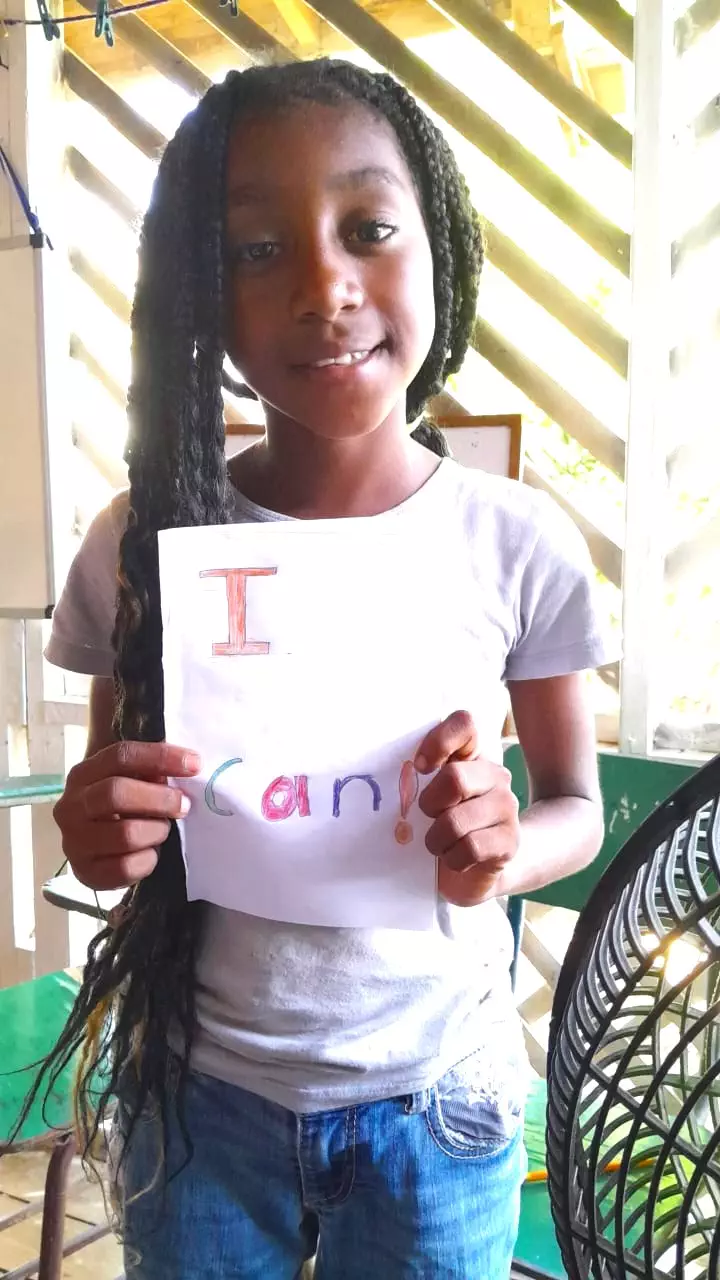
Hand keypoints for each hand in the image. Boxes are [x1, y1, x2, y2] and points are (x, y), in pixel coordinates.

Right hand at [53, 741, 201, 890]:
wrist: (90, 850)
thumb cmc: (117, 809)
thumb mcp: (128, 783)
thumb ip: (149, 773)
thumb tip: (185, 766)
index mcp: (82, 775)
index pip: (121, 756)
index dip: (160, 757)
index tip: (194, 764)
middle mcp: (71, 806)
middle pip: (116, 793)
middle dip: (159, 799)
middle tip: (184, 805)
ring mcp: (74, 842)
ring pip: (125, 834)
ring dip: (155, 832)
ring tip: (162, 830)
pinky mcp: (85, 873)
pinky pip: (126, 868)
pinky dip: (147, 861)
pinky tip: (149, 853)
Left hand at [416, 711, 518, 906]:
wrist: (476, 870)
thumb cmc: (442, 826)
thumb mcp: (428, 796)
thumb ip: (415, 779)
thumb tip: (381, 776)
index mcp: (471, 755)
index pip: (463, 724)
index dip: (438, 741)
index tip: (420, 767)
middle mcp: (494, 775)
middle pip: (454, 778)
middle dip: (429, 805)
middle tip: (428, 817)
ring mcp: (506, 806)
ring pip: (457, 821)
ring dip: (436, 840)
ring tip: (439, 844)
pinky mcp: (509, 840)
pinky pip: (469, 848)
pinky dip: (452, 859)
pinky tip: (455, 858)